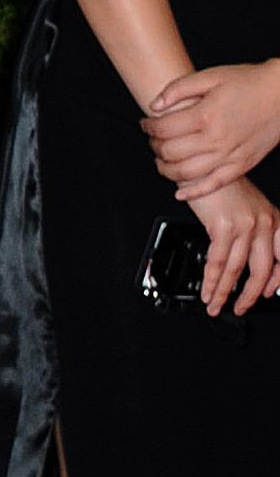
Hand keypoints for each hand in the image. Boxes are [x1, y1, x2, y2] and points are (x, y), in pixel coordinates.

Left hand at [143, 60, 279, 202]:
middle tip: (153, 140)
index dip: (148, 127)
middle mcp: (216, 139)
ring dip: (166, 170)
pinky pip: (214, 185)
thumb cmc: (250, 82)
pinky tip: (180, 193)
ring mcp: (230, 155)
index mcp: (206, 115)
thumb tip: (155, 105)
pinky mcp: (242, 165)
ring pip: (186, 173)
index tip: (146, 124)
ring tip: (162, 161)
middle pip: (170, 152)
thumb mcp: (212, 75)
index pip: (163, 129)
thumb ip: (179, 88)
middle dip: (154, 147)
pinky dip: (194, 193)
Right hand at [194, 177, 279, 317]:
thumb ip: (252, 233)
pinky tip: (207, 290)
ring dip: (224, 291)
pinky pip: (218, 262)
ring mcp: (246, 225)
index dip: (275, 281)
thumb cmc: (222, 188)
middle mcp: (264, 223)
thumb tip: (247, 261)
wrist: (203, 168)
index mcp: (273, 219)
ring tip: (215, 304)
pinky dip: (211, 280)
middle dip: (249, 294)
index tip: (266, 294)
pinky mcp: (224, 226)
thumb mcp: (247, 209)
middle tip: (240, 308)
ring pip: (237, 269)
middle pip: (261, 268)